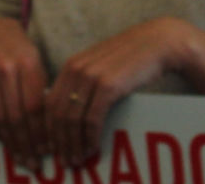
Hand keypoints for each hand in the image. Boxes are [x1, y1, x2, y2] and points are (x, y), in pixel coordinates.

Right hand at [0, 17, 49, 161]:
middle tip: (32, 160)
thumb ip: (42, 92)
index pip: (34, 107)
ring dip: (9, 141)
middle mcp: (3, 67)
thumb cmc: (20, 49)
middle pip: (15, 115)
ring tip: (19, 155)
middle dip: (25, 143)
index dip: (40, 132)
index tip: (46, 149)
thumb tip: (50, 130)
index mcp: (26, 62)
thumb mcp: (38, 63)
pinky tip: (2, 138)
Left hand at [43, 18, 197, 166]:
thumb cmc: (128, 58)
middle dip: (60, 141)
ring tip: (78, 159)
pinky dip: (90, 137)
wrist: (155, 43)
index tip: (53, 147)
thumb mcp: (98, 65)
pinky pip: (92, 119)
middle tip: (64, 161)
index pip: (49, 102)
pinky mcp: (108, 86)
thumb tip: (71, 112)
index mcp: (70, 66)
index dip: (48, 128)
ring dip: (74, 143)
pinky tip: (93, 148)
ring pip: (72, 119)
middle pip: (57, 113)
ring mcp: (91, 77)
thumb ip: (82, 82)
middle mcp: (76, 70)